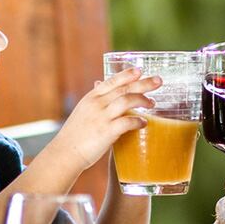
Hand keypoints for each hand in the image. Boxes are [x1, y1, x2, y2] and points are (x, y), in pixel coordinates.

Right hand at [46, 68, 160, 170]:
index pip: (111, 80)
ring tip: (152, 103)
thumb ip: (95, 101)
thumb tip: (101, 86)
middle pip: (123, 88)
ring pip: (126, 100)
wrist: (65, 153)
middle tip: (159, 81)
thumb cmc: (76, 135)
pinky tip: (144, 123)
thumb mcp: (83, 112)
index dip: (127, 74)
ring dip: (142, 100)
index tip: (139, 70)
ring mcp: (101, 117)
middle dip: (143, 83)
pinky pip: (126, 122)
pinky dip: (137, 121)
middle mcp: (96, 104)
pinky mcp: (106, 132)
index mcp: (91, 98)